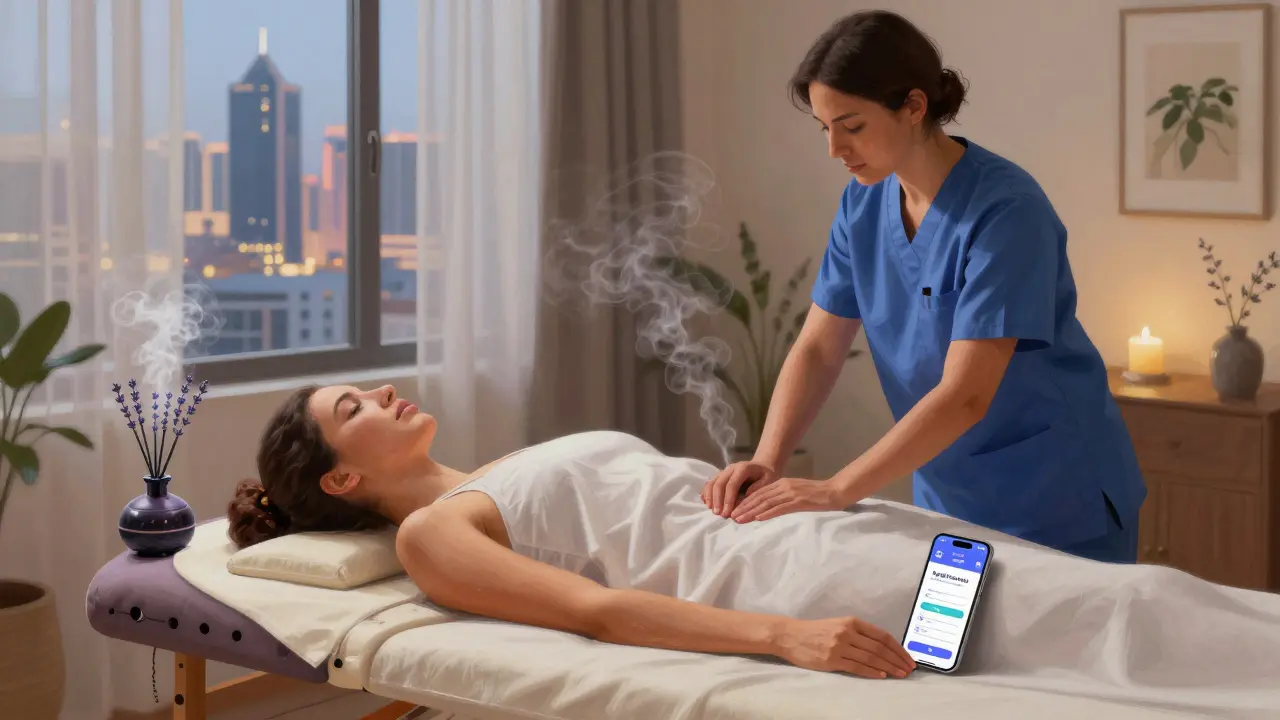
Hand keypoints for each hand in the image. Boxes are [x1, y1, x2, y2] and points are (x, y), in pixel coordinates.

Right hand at [701, 460, 778, 516]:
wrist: (762, 466)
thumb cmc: (767, 475)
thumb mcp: (769, 480)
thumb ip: (758, 488)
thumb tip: (745, 497)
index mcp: (743, 468)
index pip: (732, 484)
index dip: (728, 499)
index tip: (727, 513)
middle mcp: (731, 468)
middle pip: (719, 483)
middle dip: (717, 500)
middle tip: (718, 514)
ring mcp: (724, 471)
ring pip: (712, 482)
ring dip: (710, 497)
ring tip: (713, 511)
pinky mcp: (720, 476)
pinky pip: (710, 483)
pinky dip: (707, 493)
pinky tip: (707, 503)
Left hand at [729, 477, 843, 522]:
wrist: (834, 491)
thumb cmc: (816, 494)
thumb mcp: (796, 492)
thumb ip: (782, 496)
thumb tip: (767, 506)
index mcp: (782, 484)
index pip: (759, 493)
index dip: (745, 502)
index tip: (735, 510)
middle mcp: (783, 487)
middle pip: (759, 498)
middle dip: (744, 507)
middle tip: (731, 517)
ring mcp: (790, 494)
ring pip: (766, 503)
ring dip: (751, 512)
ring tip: (739, 519)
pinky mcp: (798, 501)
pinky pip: (780, 508)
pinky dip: (767, 513)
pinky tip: (758, 518)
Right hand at [773, 616, 915, 678]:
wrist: (791, 636)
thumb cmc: (816, 631)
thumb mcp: (839, 625)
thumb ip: (859, 634)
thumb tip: (883, 648)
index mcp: (851, 621)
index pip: (882, 635)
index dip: (898, 648)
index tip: (907, 657)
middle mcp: (847, 632)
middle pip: (879, 648)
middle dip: (897, 660)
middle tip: (908, 669)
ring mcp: (839, 646)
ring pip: (871, 658)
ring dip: (888, 668)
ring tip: (900, 674)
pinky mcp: (832, 659)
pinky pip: (857, 667)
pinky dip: (871, 672)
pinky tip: (882, 676)